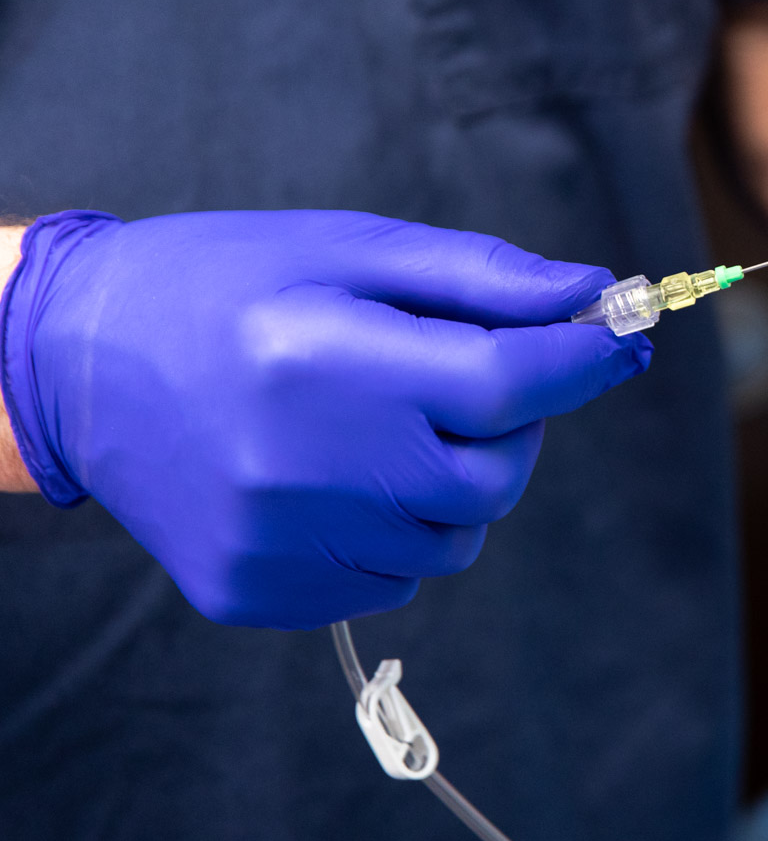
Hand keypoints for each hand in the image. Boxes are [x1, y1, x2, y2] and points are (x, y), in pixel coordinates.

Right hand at [0, 210, 646, 628]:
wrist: (69, 361)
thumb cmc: (224, 283)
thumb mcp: (349, 248)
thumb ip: (480, 278)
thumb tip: (593, 294)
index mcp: (327, 363)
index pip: (508, 384)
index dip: (583, 362)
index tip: (624, 338)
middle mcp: (304, 469)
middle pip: (496, 477)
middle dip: (514, 426)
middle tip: (471, 379)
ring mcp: (277, 545)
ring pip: (453, 539)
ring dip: (454, 483)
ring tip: (384, 424)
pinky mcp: (254, 593)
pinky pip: (389, 578)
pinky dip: (395, 529)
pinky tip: (337, 473)